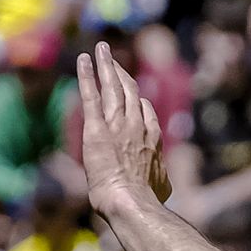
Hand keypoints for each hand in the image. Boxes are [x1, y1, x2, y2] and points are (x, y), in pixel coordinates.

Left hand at [77, 43, 171, 216]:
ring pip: (113, 86)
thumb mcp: (162, 187)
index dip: (137, 100)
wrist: (132, 201)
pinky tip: (84, 59)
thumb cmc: (148, 199)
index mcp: (153, 137)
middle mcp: (137, 124)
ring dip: (106, 65)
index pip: (145, 110)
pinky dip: (87, 75)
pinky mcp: (96, 128)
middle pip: (130, 90)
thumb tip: (166, 186)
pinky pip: (91, 95)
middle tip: (113, 58)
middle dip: (121, 72)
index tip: (130, 92)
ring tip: (101, 49)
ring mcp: (118, 124)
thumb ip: (161, 178)